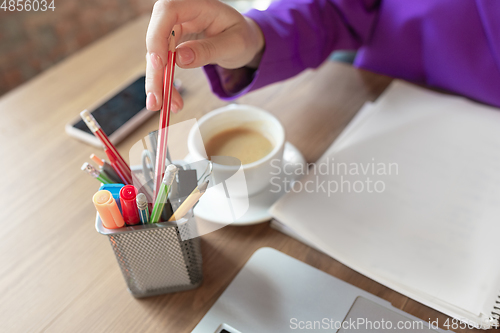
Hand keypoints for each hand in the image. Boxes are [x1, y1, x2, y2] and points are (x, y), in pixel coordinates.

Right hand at [145, 0, 264, 111]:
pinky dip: (165, 84)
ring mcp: (173, 31)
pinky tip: (171, 101)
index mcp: (196, 5)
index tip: (159, 63)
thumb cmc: (242, 36)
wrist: (243, 41)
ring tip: (163, 107)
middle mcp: (180, 15)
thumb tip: (179, 59)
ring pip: (156, 56)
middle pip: (156, 39)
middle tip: (157, 99)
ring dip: (158, 83)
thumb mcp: (233, 44)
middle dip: (155, 71)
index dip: (157, 36)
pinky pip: (163, 65)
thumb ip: (208, 50)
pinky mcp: (171, 46)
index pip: (167, 12)